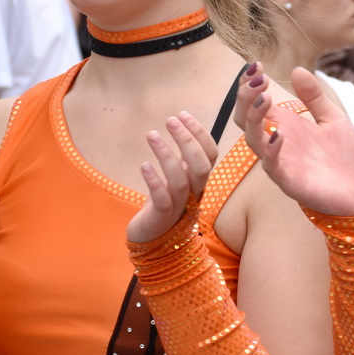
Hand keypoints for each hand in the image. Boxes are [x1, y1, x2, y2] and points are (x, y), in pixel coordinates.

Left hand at [127, 112, 217, 243]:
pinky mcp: (161, 218)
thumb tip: (182, 128)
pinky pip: (162, 199)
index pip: (210, 155)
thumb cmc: (163, 205)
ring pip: (180, 180)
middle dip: (187, 140)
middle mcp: (194, 194)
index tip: (182, 114)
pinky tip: (143, 165)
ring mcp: (178, 207)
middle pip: (200, 166)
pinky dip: (154, 180)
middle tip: (170, 120)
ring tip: (152, 134)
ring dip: (167, 155)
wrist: (151, 240)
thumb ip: (182, 160)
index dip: (200, 133)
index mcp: (199, 182)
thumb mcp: (176, 179)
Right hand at [241, 65, 353, 215]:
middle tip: (257, 79)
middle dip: (245, 97)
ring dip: (255, 118)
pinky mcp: (289, 182)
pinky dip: (272, 149)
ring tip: (265, 98)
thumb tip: (297, 69)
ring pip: (253, 140)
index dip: (249, 85)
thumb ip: (314, 98)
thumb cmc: (345, 159)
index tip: (256, 66)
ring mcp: (281, 163)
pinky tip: (279, 133)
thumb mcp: (333, 119)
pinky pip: (272, 165)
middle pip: (244, 119)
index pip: (254, 103)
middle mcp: (276, 143)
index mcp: (284, 127)